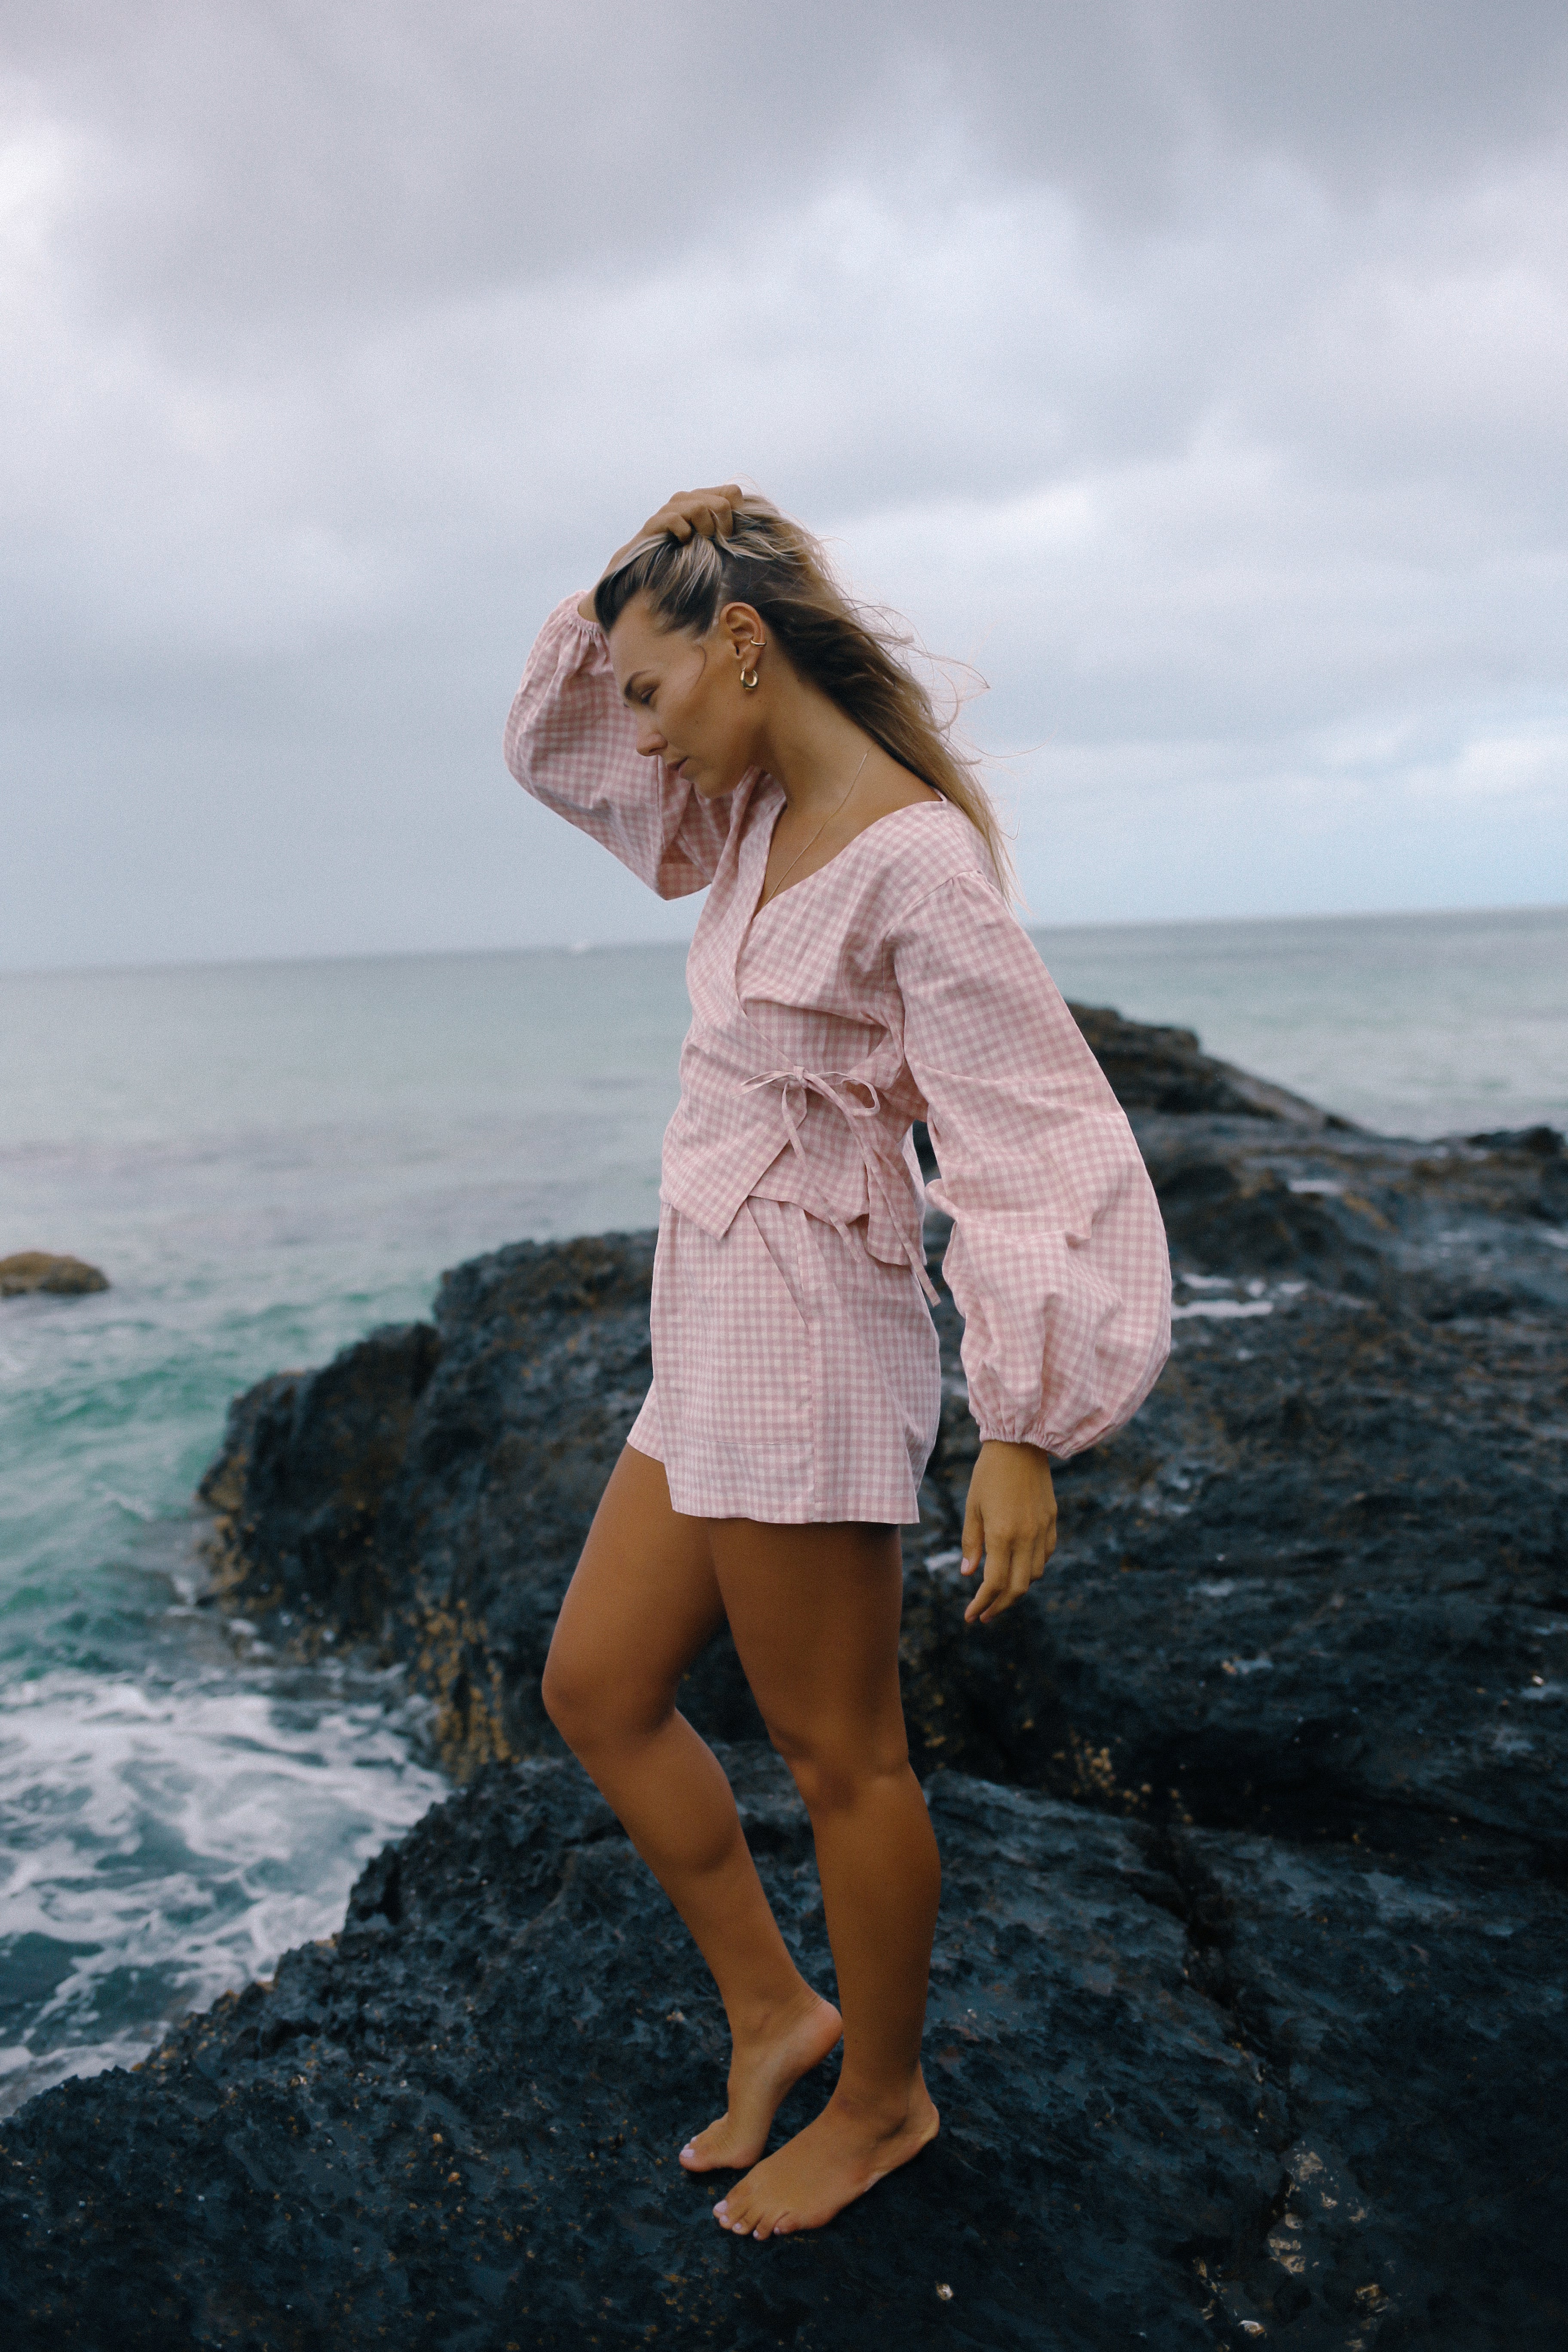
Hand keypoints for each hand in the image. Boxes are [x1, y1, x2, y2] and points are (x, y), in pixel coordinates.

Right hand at [577, 485, 743, 620]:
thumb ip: (727, 535)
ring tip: (699, 542)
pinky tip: (682, 543)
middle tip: (718, 543)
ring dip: (705, 529)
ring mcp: (670, 508)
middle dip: (724, 526)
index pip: (732, 492)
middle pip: (721, 501)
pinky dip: (683, 533)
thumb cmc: (684, 558)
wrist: (646, 567)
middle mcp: (687, 499)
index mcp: (703, 500)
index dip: (737, 513)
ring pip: (698, 507)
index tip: (731, 535)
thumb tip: (754, 535)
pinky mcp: (655, 522)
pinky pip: (675, 519)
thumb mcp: (711, 545)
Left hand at [960, 1440, 1056, 1624]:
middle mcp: (1026, 1537)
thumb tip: (969, 1574)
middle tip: (984, 1614)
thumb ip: (972, 1542)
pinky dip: (1032, 1568)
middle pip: (1017, 1588)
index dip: (982, 1604)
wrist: (1020, 1443)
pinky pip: (1045, 1555)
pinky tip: (1018, 1566)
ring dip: (1017, 1588)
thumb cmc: (988, 1473)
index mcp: (1002, 1534)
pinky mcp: (1052, 1521)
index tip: (971, 1616)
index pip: (994, 1584)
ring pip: (1034, 1574)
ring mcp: (1042, 1530)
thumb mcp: (972, 1507)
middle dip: (999, 1606)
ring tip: (999, 1591)